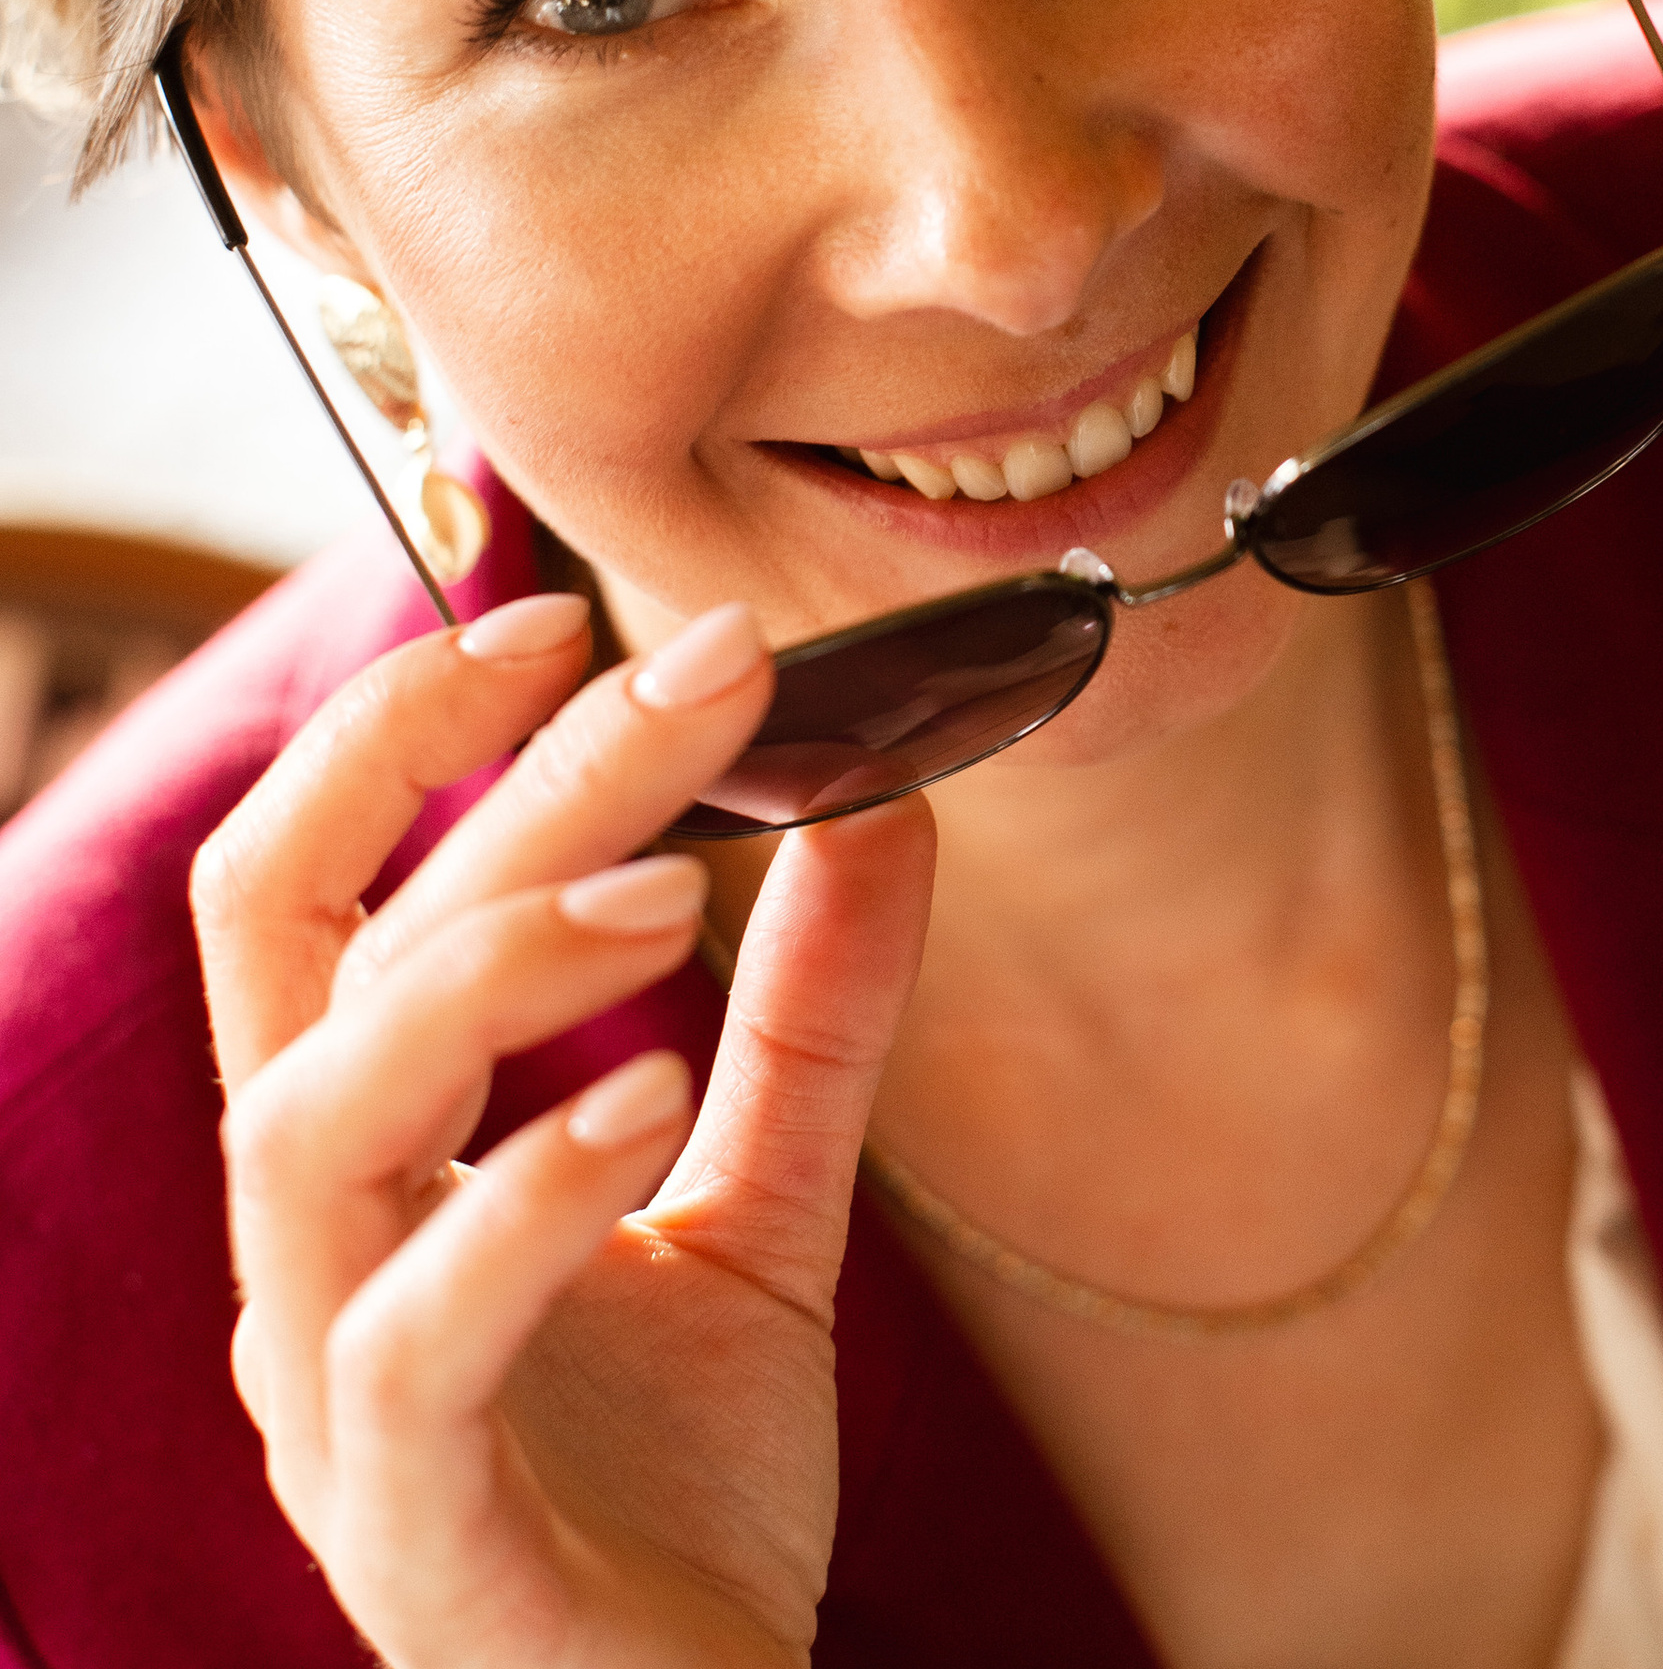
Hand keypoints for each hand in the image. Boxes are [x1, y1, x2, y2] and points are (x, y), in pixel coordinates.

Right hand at [191, 591, 935, 1668]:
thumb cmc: (681, 1479)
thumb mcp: (764, 1200)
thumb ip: (810, 1014)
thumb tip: (889, 797)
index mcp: (368, 1160)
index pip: (305, 892)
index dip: (396, 732)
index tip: (566, 613)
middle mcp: (311, 1252)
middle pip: (324, 949)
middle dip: (503, 783)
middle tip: (703, 670)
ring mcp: (333, 1387)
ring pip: (307, 1118)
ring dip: (487, 962)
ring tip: (672, 884)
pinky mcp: (404, 1517)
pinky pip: (408, 1333)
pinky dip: (522, 1194)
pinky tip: (650, 1099)